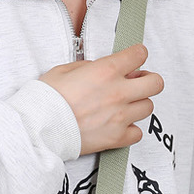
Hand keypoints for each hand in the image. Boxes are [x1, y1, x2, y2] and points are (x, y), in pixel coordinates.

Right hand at [38, 44, 163, 156]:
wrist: (38, 129)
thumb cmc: (46, 100)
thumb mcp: (64, 70)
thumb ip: (88, 67)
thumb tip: (99, 68)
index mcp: (105, 71)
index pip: (139, 55)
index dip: (137, 55)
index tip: (134, 59)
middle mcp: (117, 93)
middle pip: (156, 83)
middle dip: (148, 81)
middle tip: (136, 83)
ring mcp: (119, 117)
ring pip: (148, 108)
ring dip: (137, 105)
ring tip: (123, 106)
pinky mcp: (116, 138)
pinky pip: (137, 133)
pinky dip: (130, 129)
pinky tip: (118, 125)